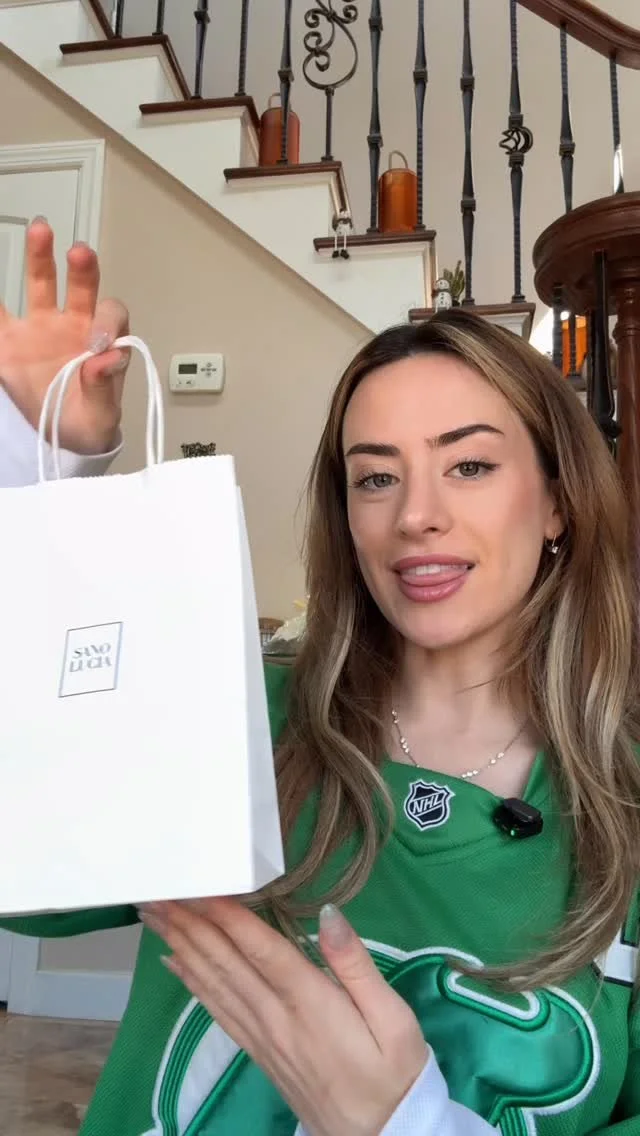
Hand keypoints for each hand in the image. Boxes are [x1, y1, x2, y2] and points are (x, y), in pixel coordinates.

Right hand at [0, 218, 130, 454]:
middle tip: (81, 252)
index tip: (97, 342)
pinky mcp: (8, 341)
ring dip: (40, 258)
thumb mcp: (103, 414)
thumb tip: (108, 358)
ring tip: (40, 230)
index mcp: (103, 339)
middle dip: (82, 268)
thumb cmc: (91, 421)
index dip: (106, 322)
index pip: (109, 315)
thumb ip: (105, 388)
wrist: (63, 436)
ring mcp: (40, 327)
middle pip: (81, 286)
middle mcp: (74, 323)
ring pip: (40, 285)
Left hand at [139, 899, 428, 1135]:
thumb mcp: (394, 1019)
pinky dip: (192, 982)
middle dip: (190, 924)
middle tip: (158, 892)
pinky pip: (217, 1010)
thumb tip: (329, 914)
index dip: (227, 916)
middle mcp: (276, 1018)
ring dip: (182, 945)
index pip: (260, 949)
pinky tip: (175, 962)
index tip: (199, 886)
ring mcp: (262, 1037)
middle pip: (226, 962)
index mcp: (310, 1002)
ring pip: (214, 983)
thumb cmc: (394, 1074)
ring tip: (156, 916)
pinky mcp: (258, 1052)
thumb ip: (356, 964)